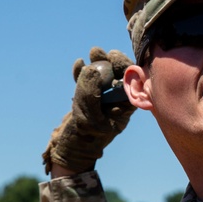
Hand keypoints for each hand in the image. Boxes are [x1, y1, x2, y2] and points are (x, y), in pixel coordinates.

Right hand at [43, 48, 135, 173]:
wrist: (70, 149)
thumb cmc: (85, 138)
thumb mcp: (89, 117)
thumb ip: (90, 94)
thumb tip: (92, 69)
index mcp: (126, 107)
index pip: (132, 82)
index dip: (125, 66)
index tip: (113, 56)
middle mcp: (118, 102)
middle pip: (118, 76)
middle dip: (111, 62)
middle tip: (100, 52)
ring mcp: (104, 100)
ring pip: (104, 78)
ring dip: (98, 64)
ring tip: (92, 53)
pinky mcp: (90, 100)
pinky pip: (89, 83)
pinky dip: (83, 74)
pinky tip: (79, 64)